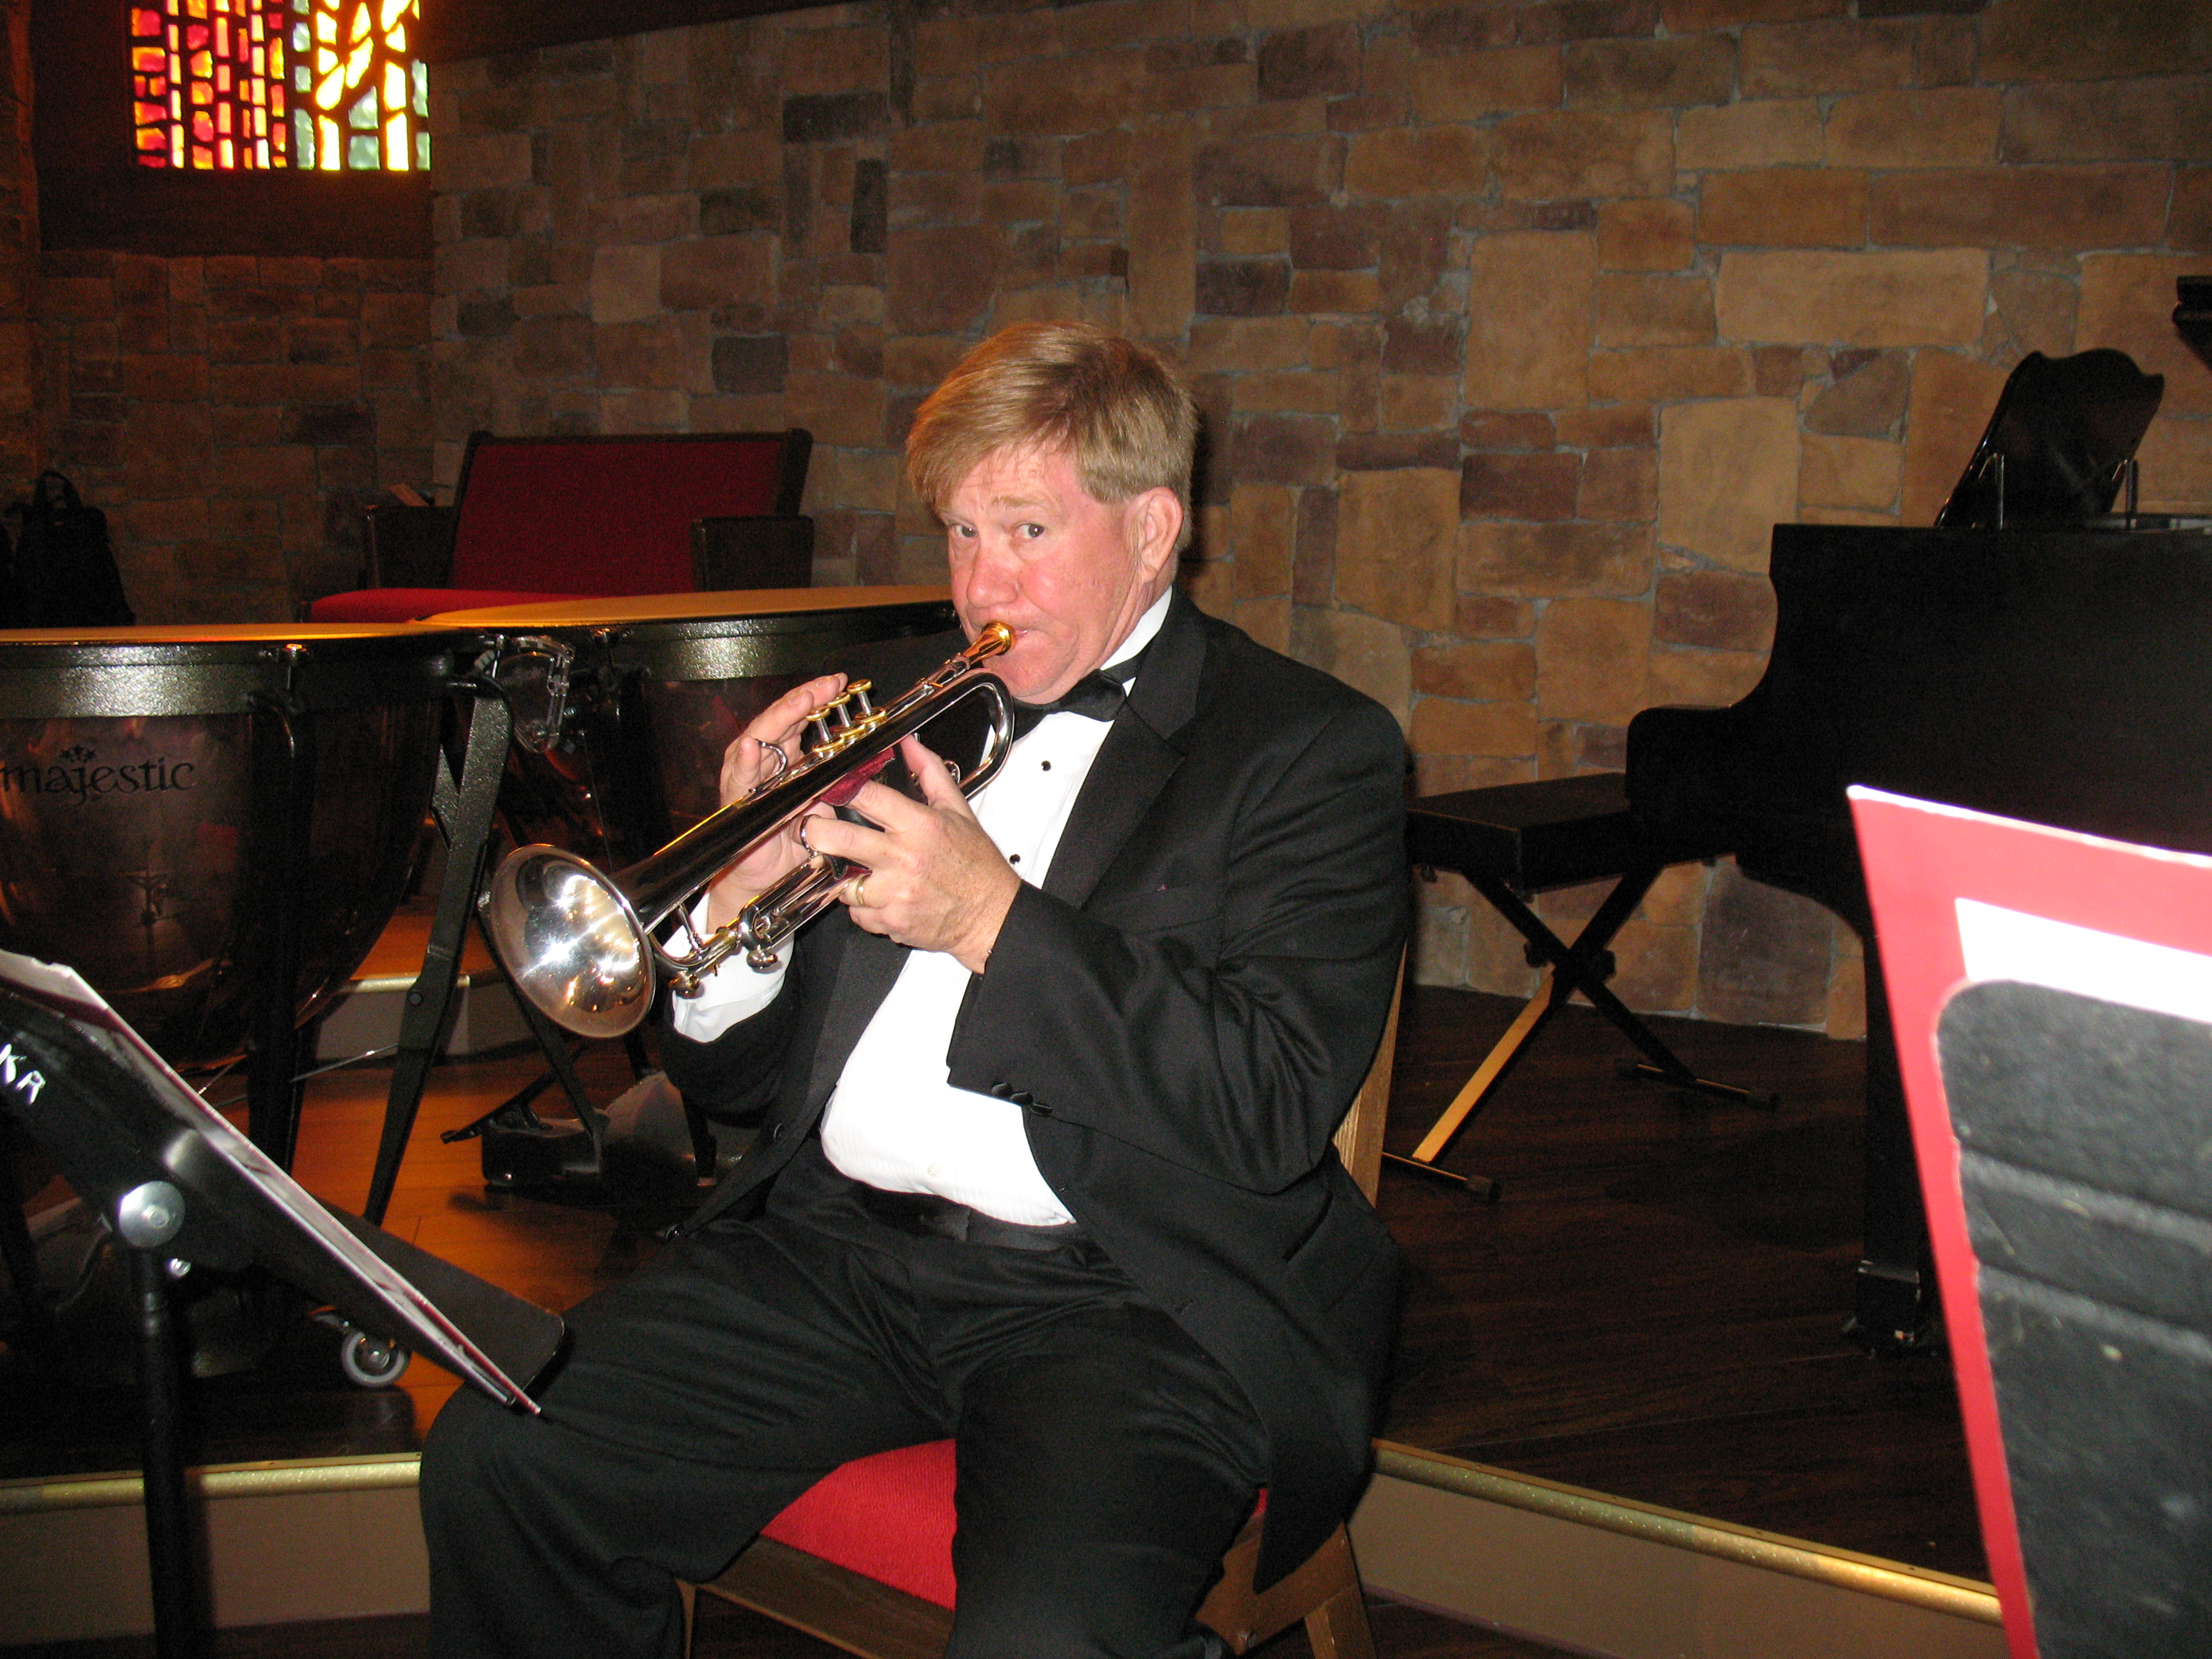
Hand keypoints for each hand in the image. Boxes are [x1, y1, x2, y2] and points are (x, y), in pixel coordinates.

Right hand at [702, 672, 845, 930]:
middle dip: (803, 700)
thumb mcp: (826, 804)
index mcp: (789, 760)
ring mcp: (749, 778)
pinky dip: (746, 760)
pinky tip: (754, 746)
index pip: (802, 721)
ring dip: (779, 718)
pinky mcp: (738, 800)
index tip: (839, 684)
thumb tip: (870, 761)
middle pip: (782, 721)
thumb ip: (840, 782)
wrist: (773, 879)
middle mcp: (767, 764)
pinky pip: (740, 777)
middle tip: (826, 686)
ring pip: (760, 738)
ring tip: (799, 702)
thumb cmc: (798, 842)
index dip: (818, 701)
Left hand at [804, 733, 1020, 973]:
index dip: (840, 789)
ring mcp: (895, 893)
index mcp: (919, 825)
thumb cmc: (977, 865)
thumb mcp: (958, 810)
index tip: (827, 788)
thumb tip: (909, 744)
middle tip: (811, 828)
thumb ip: (930, 773)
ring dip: (844, 877)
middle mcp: (904, 858)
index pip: (867, 797)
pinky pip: (857, 913)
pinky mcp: (892, 922)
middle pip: (839, 840)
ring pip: (842, 883)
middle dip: (816, 831)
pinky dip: (862, 907)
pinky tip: (878, 897)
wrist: (991, 916)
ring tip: (855, 869)